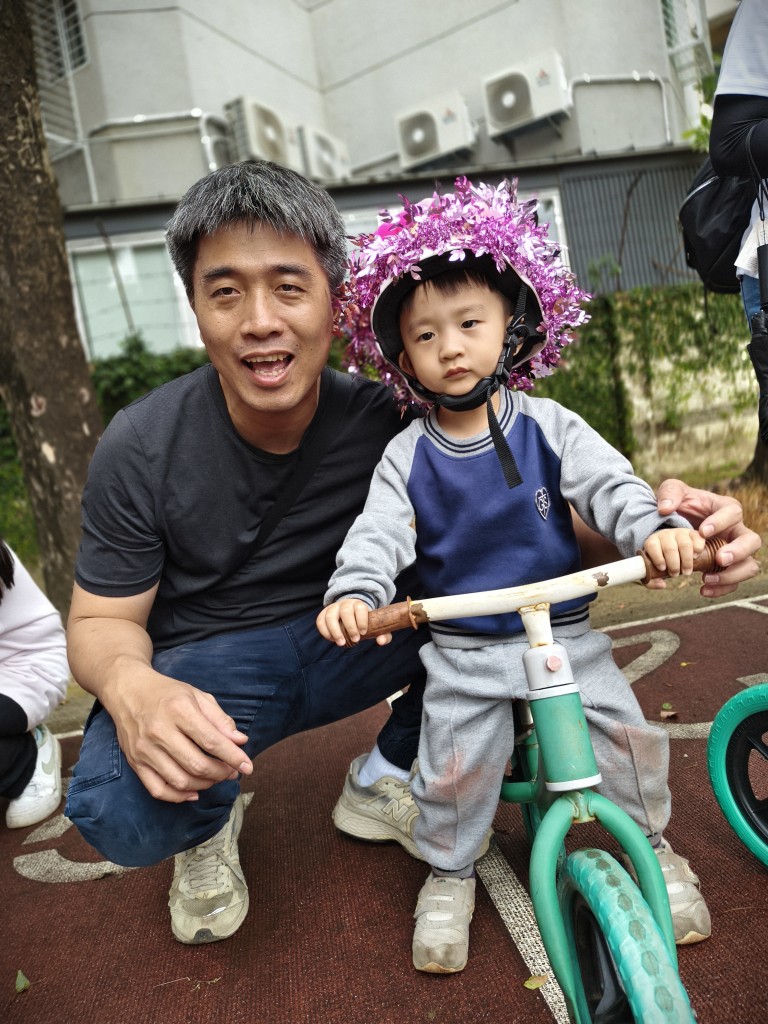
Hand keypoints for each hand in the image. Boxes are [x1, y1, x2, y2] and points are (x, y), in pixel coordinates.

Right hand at [105, 668, 252, 802]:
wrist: (127, 690)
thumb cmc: (167, 693)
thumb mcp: (198, 696)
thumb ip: (220, 720)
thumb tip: (241, 741)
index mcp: (179, 710)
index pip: (212, 741)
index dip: (234, 757)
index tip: (248, 766)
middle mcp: (160, 731)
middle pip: (197, 765)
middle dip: (221, 773)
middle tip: (231, 772)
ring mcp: (145, 749)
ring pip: (180, 781)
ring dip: (204, 785)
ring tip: (215, 778)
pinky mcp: (135, 762)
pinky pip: (158, 789)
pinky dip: (179, 796)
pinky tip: (194, 791)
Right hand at [316, 599, 391, 645]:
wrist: (351, 614)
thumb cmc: (365, 623)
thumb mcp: (376, 627)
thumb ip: (383, 634)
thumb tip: (381, 641)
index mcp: (359, 604)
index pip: (360, 608)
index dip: (362, 620)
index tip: (364, 632)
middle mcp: (345, 604)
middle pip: (345, 611)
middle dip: (350, 627)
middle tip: (355, 640)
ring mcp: (333, 608)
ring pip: (330, 616)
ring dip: (335, 631)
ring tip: (341, 643)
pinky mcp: (324, 614)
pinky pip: (320, 621)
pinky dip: (325, 631)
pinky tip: (332, 639)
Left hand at [642, 528, 704, 584]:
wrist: (674, 547)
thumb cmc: (661, 560)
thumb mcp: (653, 569)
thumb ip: (652, 580)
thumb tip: (662, 585)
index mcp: (653, 542)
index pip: (652, 546)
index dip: (658, 558)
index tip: (663, 569)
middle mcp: (665, 535)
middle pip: (670, 548)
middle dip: (674, 564)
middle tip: (676, 574)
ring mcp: (680, 533)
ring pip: (685, 544)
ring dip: (687, 560)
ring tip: (686, 571)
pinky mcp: (693, 533)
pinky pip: (697, 538)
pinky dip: (698, 548)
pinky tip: (696, 557)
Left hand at [655, 479, 760, 596]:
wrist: (676, 522)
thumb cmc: (680, 504)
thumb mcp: (672, 491)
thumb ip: (669, 494)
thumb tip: (665, 508)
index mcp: (726, 509)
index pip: (733, 512)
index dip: (722, 522)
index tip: (703, 531)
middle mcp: (735, 531)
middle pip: (752, 541)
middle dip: (739, 551)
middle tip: (719, 558)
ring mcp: (735, 551)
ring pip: (749, 565)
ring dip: (732, 575)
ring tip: (707, 578)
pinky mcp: (728, 567)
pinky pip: (734, 582)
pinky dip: (721, 588)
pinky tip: (703, 589)